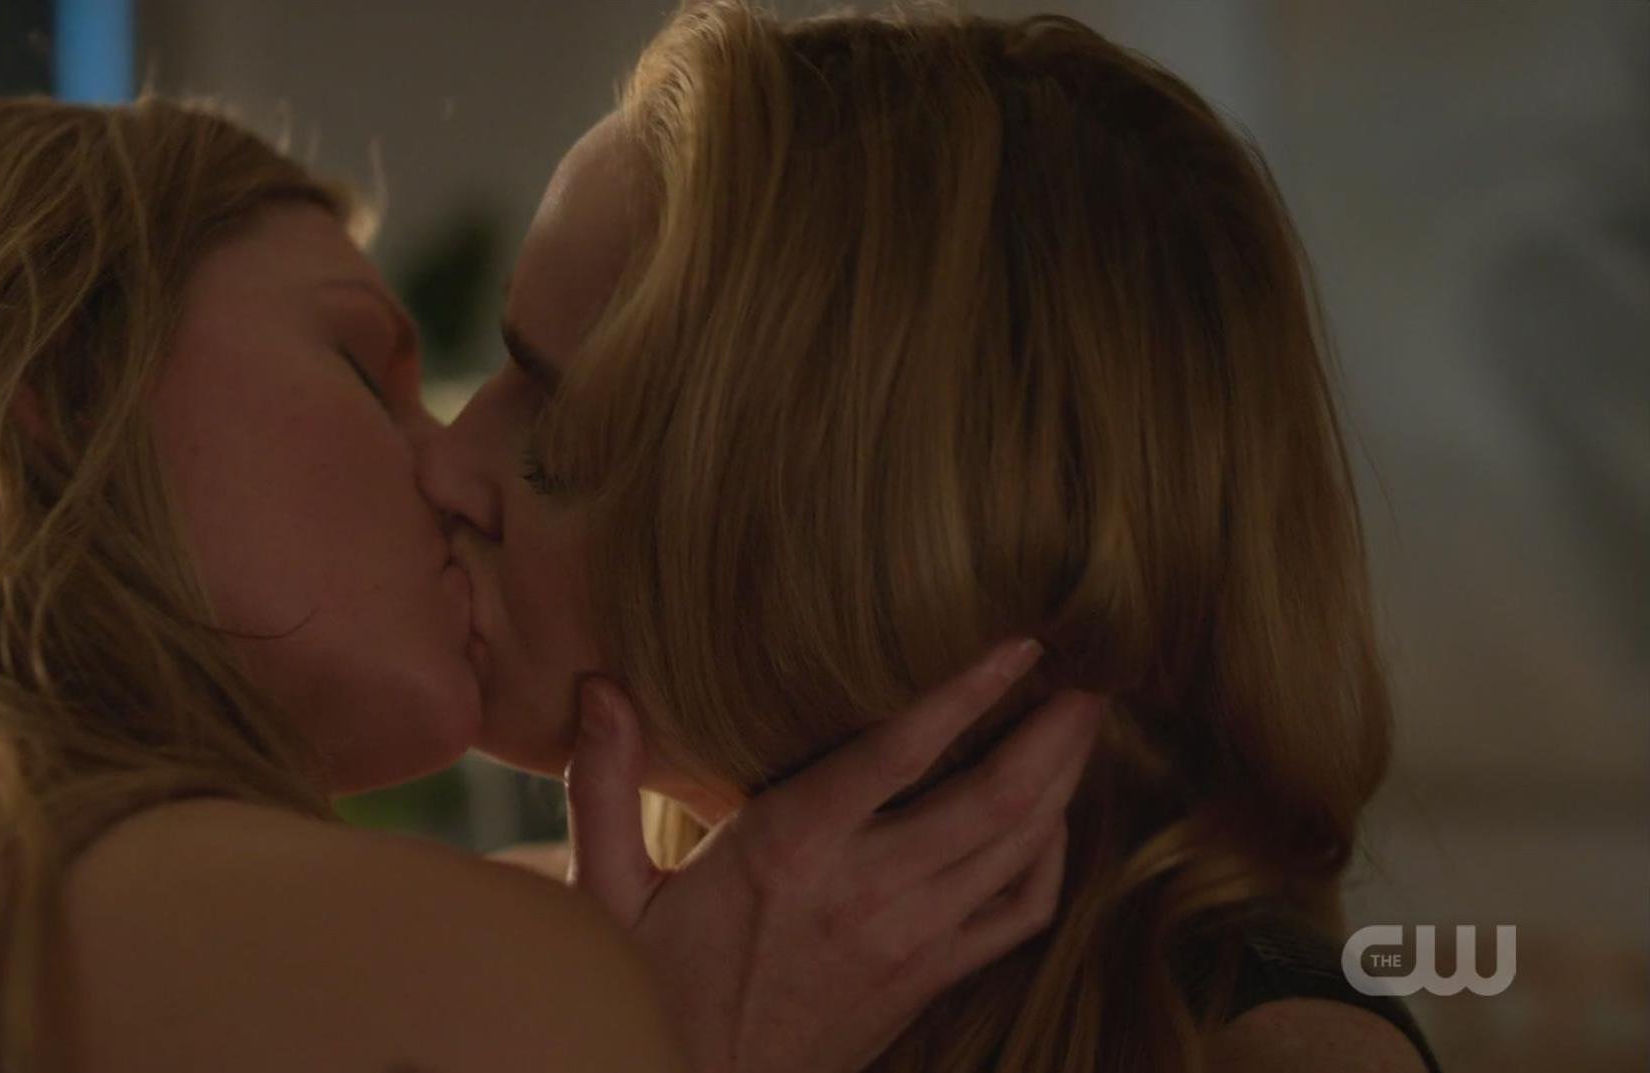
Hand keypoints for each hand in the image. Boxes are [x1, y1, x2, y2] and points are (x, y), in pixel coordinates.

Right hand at [563, 637, 1105, 1072]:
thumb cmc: (649, 992)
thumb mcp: (607, 894)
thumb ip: (605, 783)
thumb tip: (598, 685)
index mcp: (789, 852)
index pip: (901, 753)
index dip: (970, 691)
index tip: (1021, 644)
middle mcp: (867, 892)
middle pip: (995, 798)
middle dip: (1053, 730)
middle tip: (1089, 672)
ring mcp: (910, 941)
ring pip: (1020, 849)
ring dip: (1063, 780)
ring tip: (1084, 723)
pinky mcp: (929, 980)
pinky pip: (1020, 914)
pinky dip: (1050, 861)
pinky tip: (1052, 821)